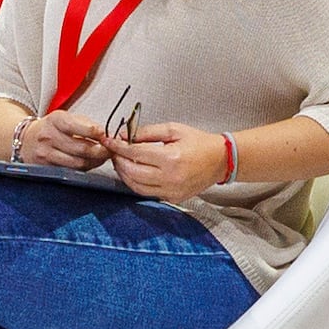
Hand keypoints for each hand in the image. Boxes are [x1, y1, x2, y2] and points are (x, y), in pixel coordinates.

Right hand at [7, 106, 113, 170]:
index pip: (80, 127)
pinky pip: (71, 171)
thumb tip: (105, 135)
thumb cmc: (51, 128)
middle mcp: (49, 137)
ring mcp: (46, 154)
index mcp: (56, 120)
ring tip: (101, 157)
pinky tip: (88, 162)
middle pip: (82, 148)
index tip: (105, 136)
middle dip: (101, 151)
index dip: (97, 133)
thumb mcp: (66, 118)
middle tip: (109, 150)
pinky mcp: (47, 167)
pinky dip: (84, 168)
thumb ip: (86, 125)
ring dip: (95, 162)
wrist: (26, 139)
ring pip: (78, 163)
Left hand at [106, 122, 229, 204]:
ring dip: (124, 174)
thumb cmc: (199, 143)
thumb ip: (147, 132)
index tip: (108, 141)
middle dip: (118, 160)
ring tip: (121, 161)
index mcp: (171, 158)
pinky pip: (147, 193)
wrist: (220, 160)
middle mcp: (170, 178)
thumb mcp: (173, 130)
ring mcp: (171, 191)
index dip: (118, 147)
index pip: (135, 153)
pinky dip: (136, 183)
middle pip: (132, 171)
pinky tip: (133, 173)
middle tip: (114, 151)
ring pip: (136, 186)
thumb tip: (124, 136)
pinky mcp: (173, 198)